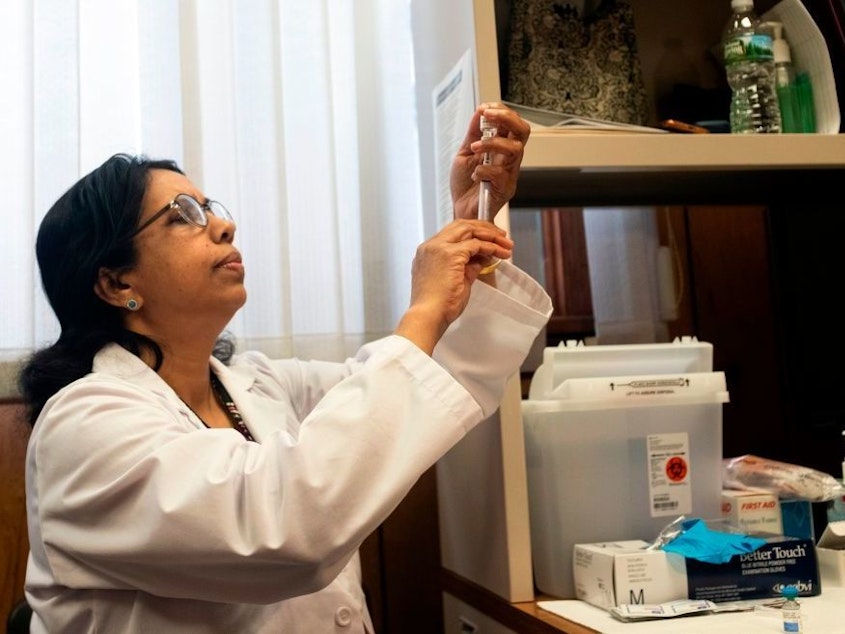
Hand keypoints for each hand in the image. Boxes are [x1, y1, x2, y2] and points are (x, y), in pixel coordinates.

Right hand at [394, 220, 513, 354]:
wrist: (428, 316)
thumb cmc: (438, 306)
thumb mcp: (455, 281)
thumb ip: (467, 267)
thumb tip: (481, 259)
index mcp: (428, 252)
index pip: (453, 232)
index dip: (473, 233)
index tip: (489, 239)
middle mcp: (431, 246)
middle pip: (461, 225)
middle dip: (484, 228)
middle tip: (502, 236)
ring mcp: (439, 248)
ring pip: (468, 229)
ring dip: (490, 235)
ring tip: (506, 244)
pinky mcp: (450, 254)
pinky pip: (475, 244)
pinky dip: (490, 247)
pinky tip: (500, 253)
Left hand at [450, 103, 530, 221]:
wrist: (461, 211)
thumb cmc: (465, 185)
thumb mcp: (464, 153)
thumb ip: (472, 134)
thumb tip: (479, 113)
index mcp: (501, 148)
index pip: (511, 123)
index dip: (501, 111)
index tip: (484, 108)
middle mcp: (509, 158)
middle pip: (522, 130)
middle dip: (507, 117)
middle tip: (488, 115)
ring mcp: (509, 173)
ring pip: (514, 149)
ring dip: (492, 143)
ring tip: (474, 148)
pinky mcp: (505, 189)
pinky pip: (500, 173)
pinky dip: (483, 170)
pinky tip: (474, 175)